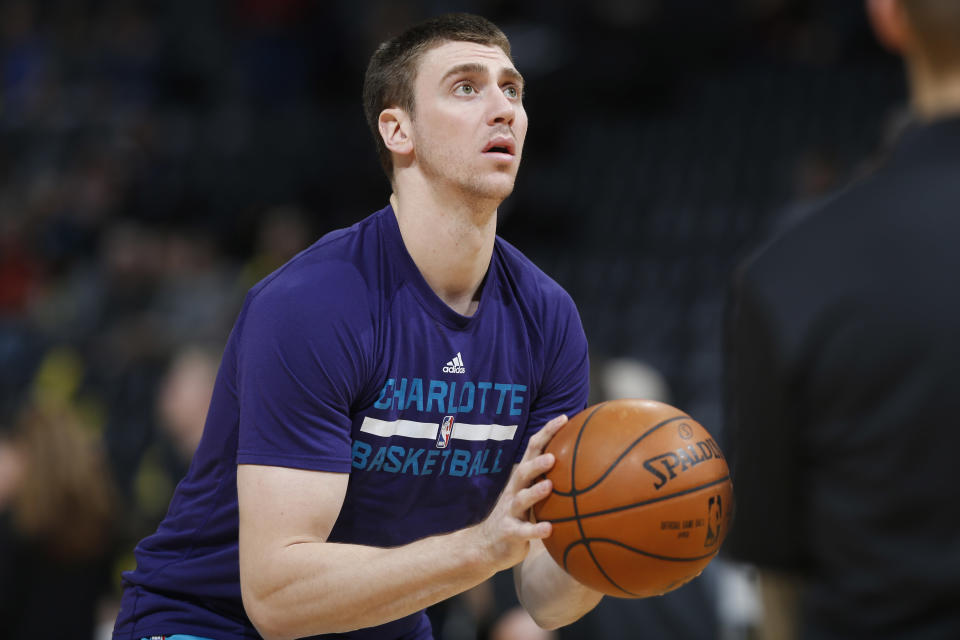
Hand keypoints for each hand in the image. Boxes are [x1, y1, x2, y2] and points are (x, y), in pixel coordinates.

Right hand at [472, 414, 568, 571]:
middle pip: (523, 470)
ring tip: (549, 486)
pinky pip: (523, 531)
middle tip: (553, 456)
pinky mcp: (509, 533)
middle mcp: (514, 491)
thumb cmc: (518, 516)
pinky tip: (548, 529)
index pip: (533, 449)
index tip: (564, 418)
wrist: (485, 545)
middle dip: (537, 461)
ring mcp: (510, 511)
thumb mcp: (532, 496)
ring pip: (521, 499)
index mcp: (522, 478)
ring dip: (535, 492)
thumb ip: (551, 481)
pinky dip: (535, 530)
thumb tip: (588, 467)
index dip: (547, 433)